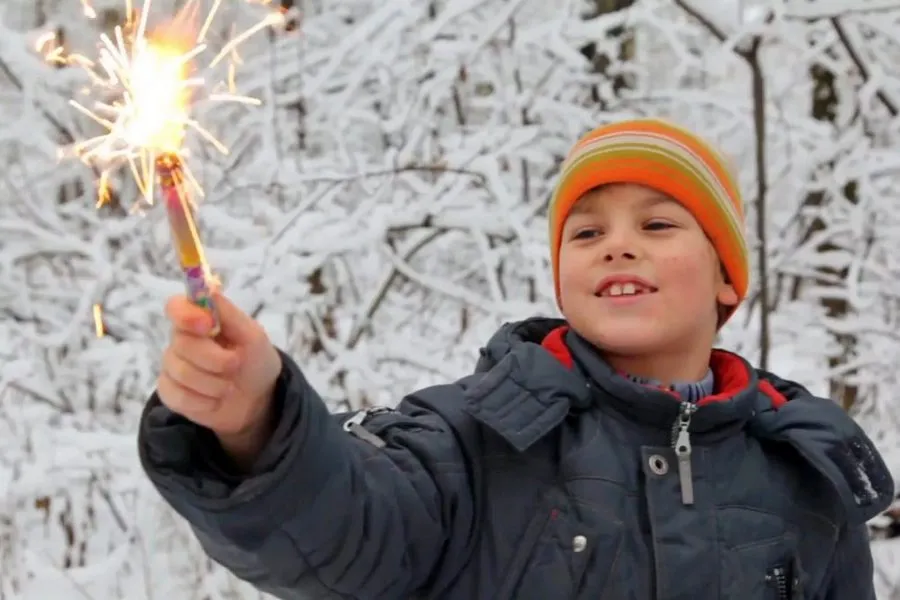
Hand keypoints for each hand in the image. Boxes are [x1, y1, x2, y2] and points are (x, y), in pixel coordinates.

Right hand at [157, 292, 281, 466]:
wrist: (258, 400)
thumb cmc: (256, 361)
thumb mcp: (252, 335)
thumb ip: (228, 313)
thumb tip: (209, 288)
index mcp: (200, 319)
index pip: (176, 307)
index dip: (186, 315)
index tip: (207, 326)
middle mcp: (182, 340)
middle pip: (181, 344)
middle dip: (214, 359)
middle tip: (236, 364)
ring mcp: (174, 366)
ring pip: (180, 372)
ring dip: (213, 383)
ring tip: (230, 387)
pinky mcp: (171, 392)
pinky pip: (175, 395)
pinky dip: (202, 402)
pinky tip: (216, 401)